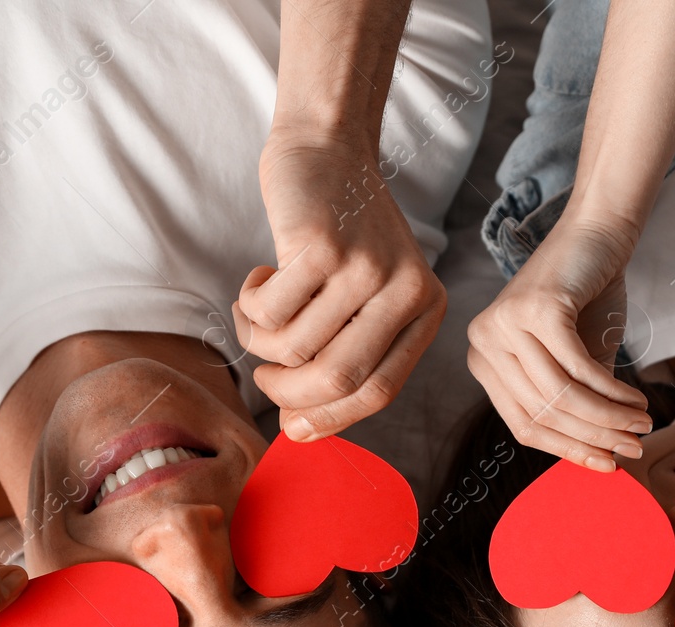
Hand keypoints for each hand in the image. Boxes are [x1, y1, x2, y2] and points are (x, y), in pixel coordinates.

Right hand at [236, 132, 445, 440]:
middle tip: (263, 378)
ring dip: (260, 342)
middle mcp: (405, 290)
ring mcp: (364, 267)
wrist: (327, 149)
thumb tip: (298, 430)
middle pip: (340, 379)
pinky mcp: (321, 246)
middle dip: (289, 392)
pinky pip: (269, 312)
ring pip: (296, 348)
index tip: (292, 429)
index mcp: (425, 309)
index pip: (380, 392)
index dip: (331, 418)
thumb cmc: (340, 232)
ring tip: (256, 312)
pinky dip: (250, 306)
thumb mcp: (366, 292)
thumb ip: (349, 350)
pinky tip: (257, 278)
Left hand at [465, 217, 651, 470]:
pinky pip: (578, 369)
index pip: (523, 425)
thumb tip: (601, 458)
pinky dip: (612, 391)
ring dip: (609, 417)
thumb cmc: (587, 299)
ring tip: (642, 423)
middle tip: (634, 446)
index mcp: (482, 360)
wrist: (597, 235)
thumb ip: (575, 405)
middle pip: (543, 414)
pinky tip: (636, 399)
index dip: (568, 451)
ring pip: (561, 397)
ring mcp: (505, 325)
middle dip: (595, 437)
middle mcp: (483, 343)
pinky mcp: (537, 310)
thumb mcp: (574, 361)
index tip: (607, 464)